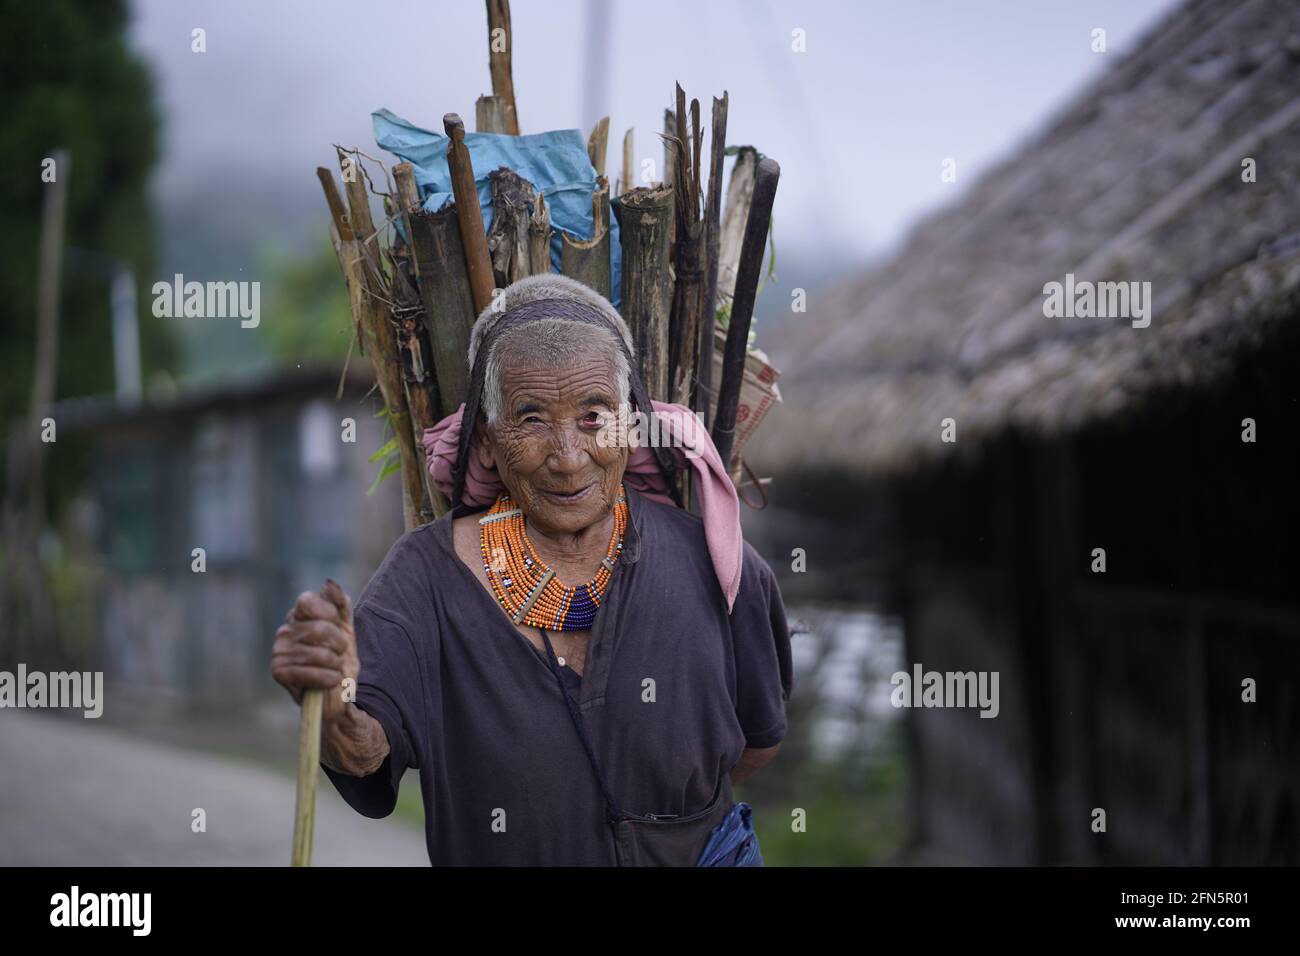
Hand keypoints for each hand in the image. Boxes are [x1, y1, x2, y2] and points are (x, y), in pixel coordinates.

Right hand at [271, 579, 358, 725]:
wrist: (338, 693)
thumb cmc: (340, 658)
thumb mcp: (346, 628)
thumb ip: (340, 605)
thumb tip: (329, 582)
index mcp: (298, 616)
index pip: (307, 600)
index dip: (329, 614)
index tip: (338, 628)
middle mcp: (284, 630)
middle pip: (321, 628)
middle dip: (340, 644)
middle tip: (339, 654)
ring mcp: (278, 651)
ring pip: (321, 653)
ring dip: (336, 665)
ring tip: (333, 669)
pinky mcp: (278, 672)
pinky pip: (313, 673)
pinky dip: (329, 679)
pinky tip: (328, 682)